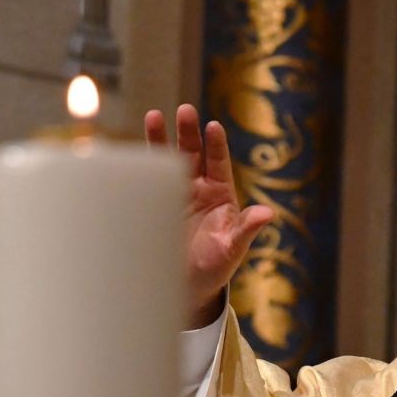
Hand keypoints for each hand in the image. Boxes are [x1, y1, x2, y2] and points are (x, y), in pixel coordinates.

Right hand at [145, 105, 273, 326]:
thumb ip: (247, 229)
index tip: (213, 126)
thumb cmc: (216, 266)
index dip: (216, 145)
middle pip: (192, 154)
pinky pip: (145, 181)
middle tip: (185, 111)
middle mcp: (197, 189)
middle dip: (188, 133)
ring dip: (160, 139)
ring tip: (154, 115)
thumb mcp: (233, 248)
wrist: (186, 285)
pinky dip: (137, 166)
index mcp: (220, 195)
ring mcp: (174, 195)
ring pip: (166, 161)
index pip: (219, 163)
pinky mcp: (153, 206)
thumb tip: (268, 213)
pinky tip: (128, 151)